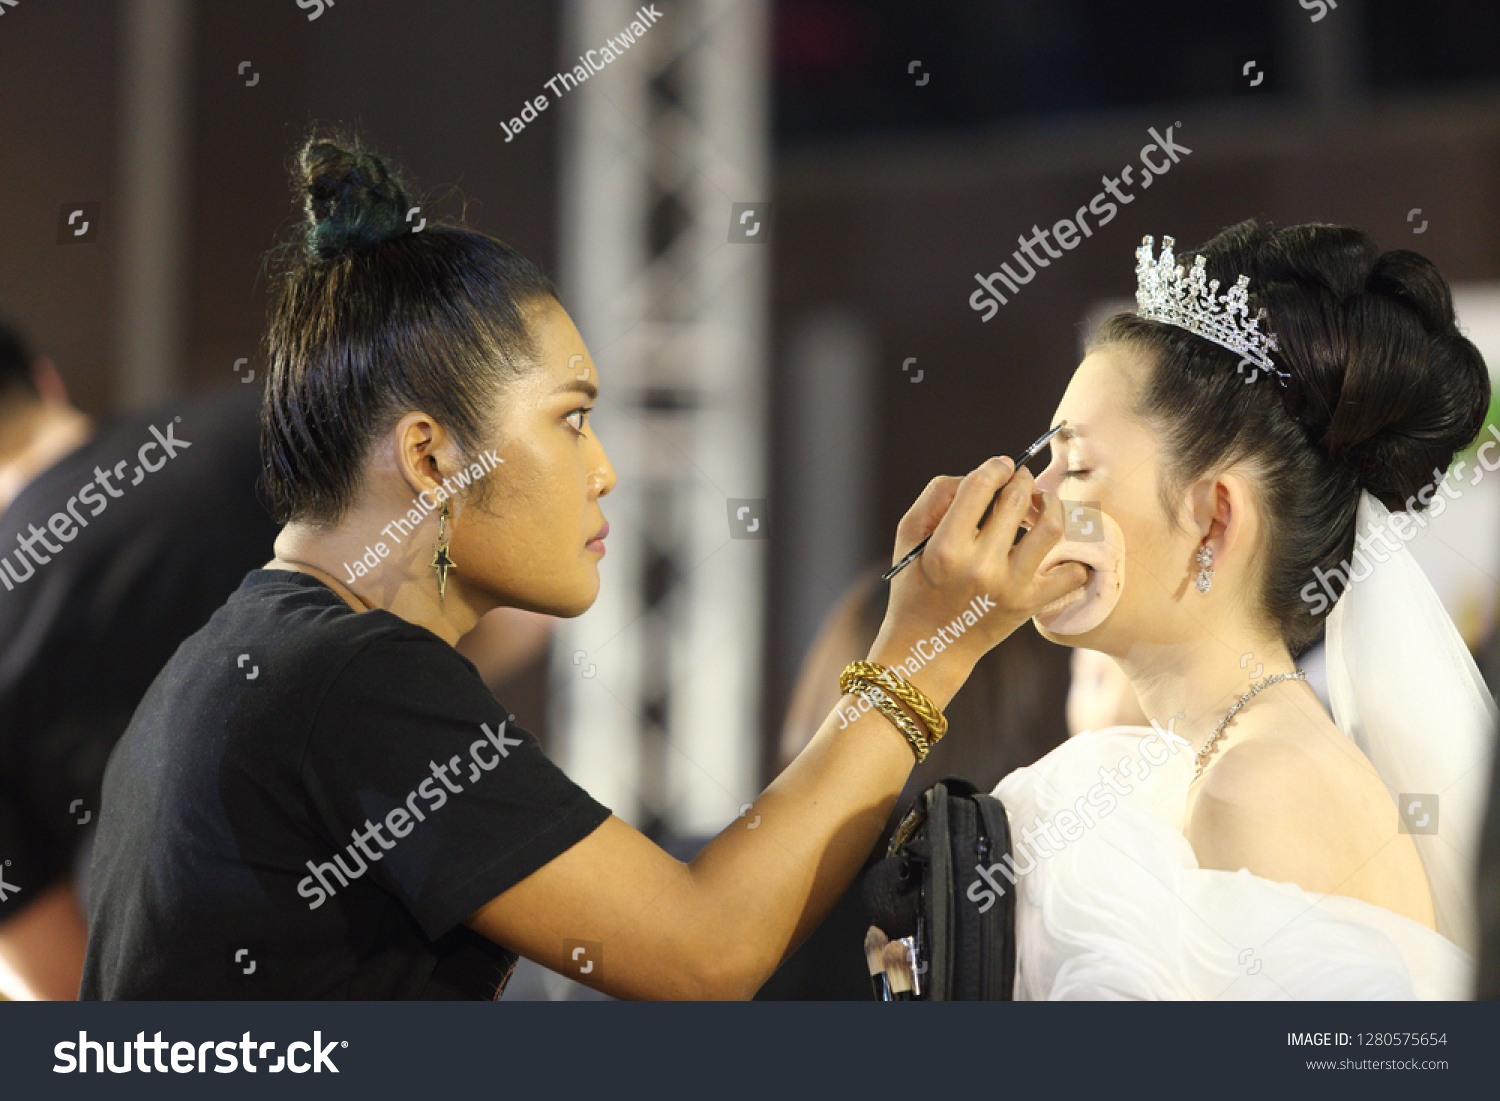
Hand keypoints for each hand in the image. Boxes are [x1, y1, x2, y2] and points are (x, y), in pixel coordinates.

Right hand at [869, 457, 1087, 703]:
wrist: (929, 648)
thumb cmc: (916, 586)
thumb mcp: (908, 537)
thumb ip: (936, 496)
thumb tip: (979, 475)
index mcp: (946, 548)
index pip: (981, 486)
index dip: (996, 467)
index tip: (1000, 467)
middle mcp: (981, 567)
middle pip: (1018, 499)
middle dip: (1022, 479)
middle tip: (1020, 480)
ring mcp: (1010, 587)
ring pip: (1051, 528)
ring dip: (1051, 506)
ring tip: (1040, 505)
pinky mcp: (1030, 604)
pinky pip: (1071, 572)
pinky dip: (1070, 556)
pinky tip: (1051, 549)